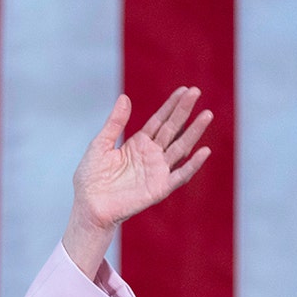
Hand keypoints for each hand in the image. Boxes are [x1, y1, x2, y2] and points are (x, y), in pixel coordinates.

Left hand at [63, 87, 212, 276]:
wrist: (89, 207)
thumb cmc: (91, 178)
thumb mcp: (100, 145)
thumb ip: (114, 123)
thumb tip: (124, 97)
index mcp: (138, 144)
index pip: (159, 121)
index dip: (171, 106)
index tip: (184, 90)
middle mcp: (151, 155)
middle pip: (172, 129)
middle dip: (184, 111)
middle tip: (196, 91)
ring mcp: (157, 171)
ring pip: (181, 148)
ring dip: (194, 132)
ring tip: (207, 115)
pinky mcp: (159, 188)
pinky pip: (180, 175)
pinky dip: (192, 165)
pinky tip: (204, 151)